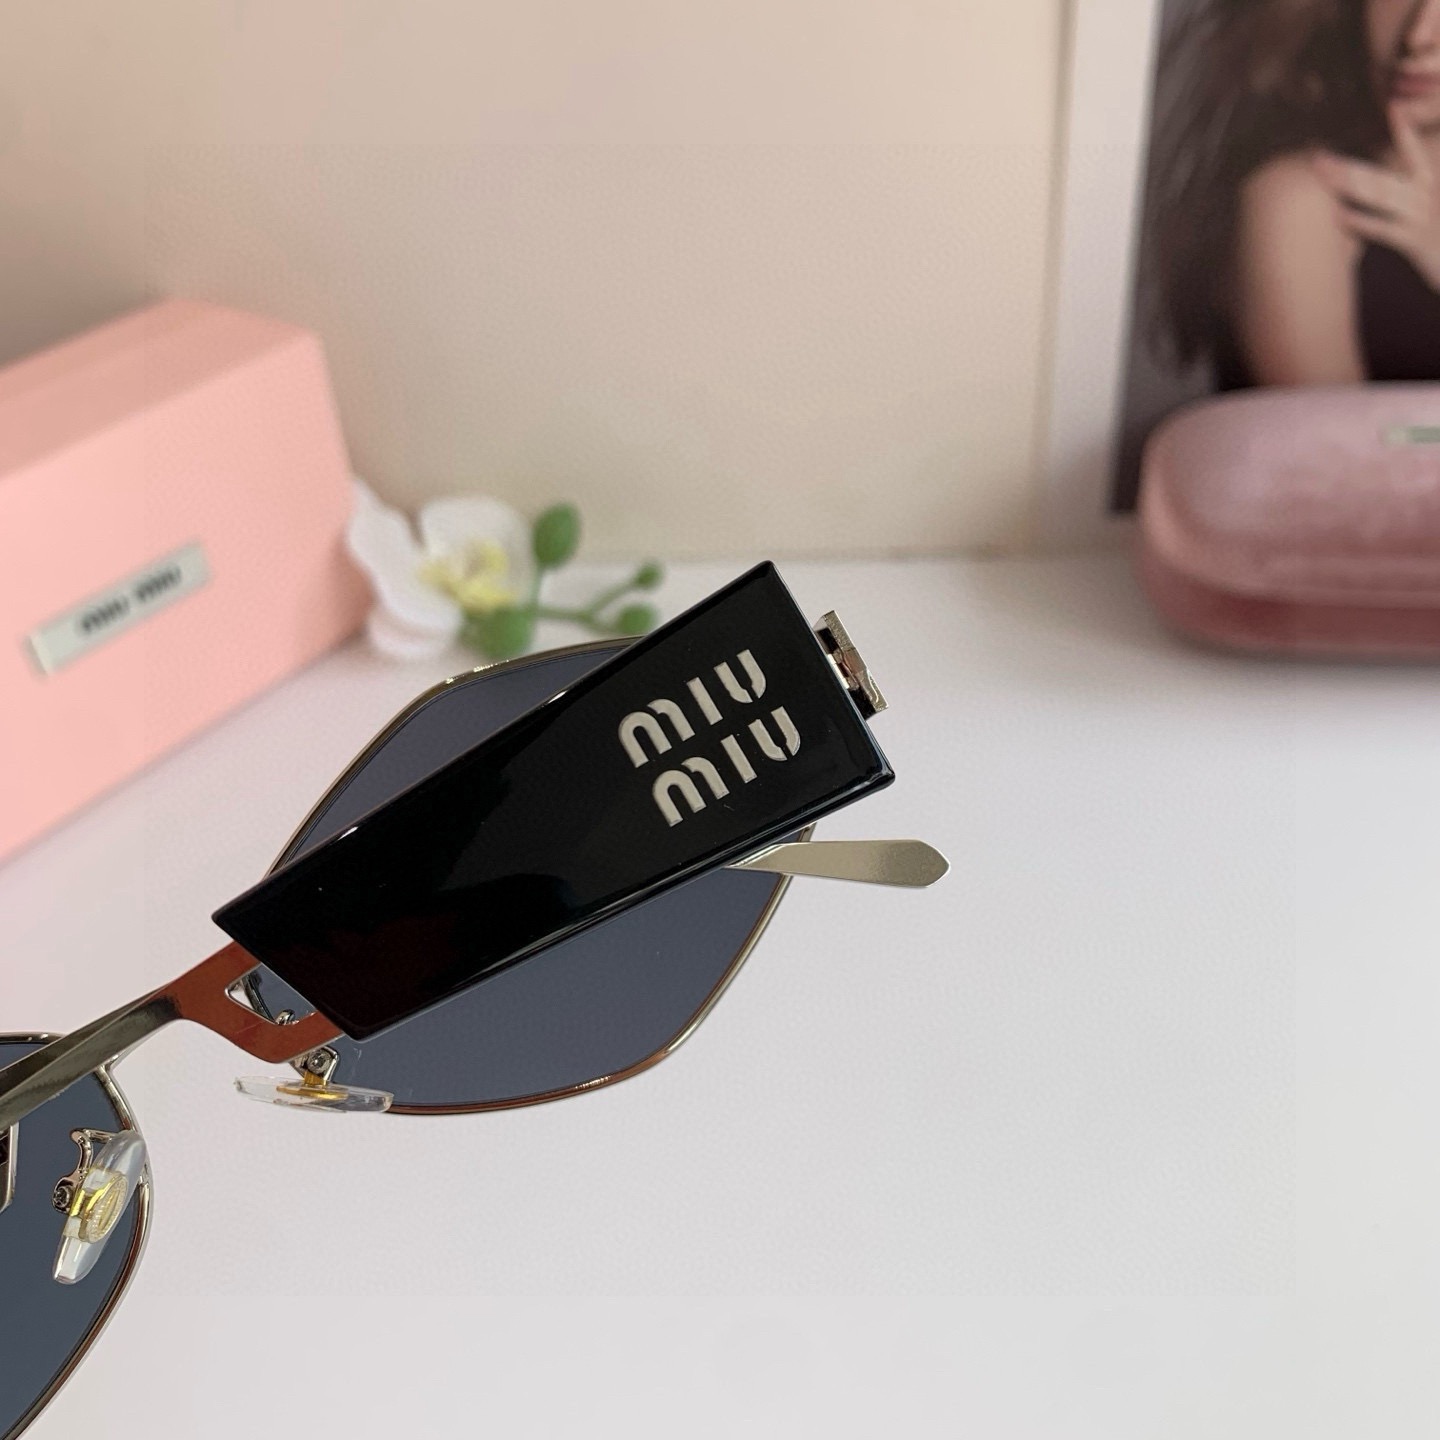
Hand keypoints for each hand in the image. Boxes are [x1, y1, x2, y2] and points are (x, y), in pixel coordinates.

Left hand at [1314, 103, 1439, 291]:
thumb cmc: (1439, 235)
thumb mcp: (1430, 207)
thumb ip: (1411, 188)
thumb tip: (1383, 183)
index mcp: (1430, 182)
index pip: (1415, 151)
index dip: (1405, 130)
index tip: (1393, 106)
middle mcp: (1426, 194)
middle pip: (1380, 177)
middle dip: (1347, 167)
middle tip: (1316, 157)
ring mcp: (1421, 216)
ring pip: (1380, 195)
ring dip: (1348, 183)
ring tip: (1322, 175)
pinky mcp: (1416, 241)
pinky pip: (1385, 229)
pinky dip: (1362, 222)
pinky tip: (1338, 216)